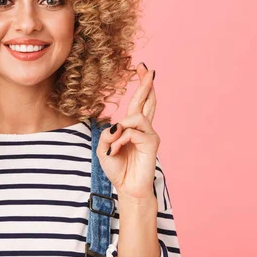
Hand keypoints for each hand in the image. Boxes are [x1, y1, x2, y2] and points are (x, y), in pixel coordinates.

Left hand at [96, 62, 159, 201]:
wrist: (127, 188)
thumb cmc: (117, 168)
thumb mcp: (103, 148)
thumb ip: (107, 134)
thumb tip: (118, 125)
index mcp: (132, 127)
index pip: (138, 102)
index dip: (141, 85)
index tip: (141, 68)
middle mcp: (143, 128)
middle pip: (147, 100)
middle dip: (146, 83)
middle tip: (147, 68)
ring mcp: (149, 134)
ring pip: (137, 115)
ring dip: (121, 128)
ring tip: (115, 144)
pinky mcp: (152, 142)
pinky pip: (134, 131)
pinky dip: (122, 138)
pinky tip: (119, 149)